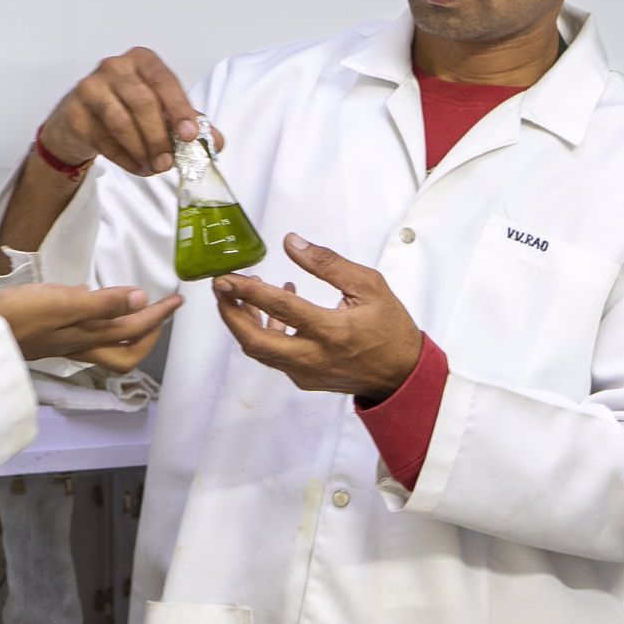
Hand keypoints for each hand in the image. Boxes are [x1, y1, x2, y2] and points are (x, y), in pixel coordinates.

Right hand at [0, 282, 182, 372]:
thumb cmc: (20, 316)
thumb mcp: (65, 304)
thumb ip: (103, 304)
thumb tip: (141, 300)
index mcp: (89, 338)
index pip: (134, 328)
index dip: (159, 315)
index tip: (176, 300)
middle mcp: (81, 345)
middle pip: (125, 352)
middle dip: (147, 335)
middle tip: (159, 313)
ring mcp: (65, 342)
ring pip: (106, 343)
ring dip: (126, 329)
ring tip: (134, 308)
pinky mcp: (50, 334)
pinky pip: (85, 331)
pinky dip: (99, 319)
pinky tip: (91, 301)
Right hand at [39, 47, 223, 178]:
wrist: (79, 120)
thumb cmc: (126, 108)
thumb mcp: (159, 109)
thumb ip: (188, 121)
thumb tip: (216, 142)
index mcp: (141, 60)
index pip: (164, 80)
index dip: (179, 108)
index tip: (190, 135)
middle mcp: (114, 67)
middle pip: (142, 103)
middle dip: (159, 137)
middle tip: (169, 162)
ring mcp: (90, 88)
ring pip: (121, 122)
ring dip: (142, 150)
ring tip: (154, 167)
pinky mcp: (74, 112)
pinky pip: (103, 140)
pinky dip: (124, 158)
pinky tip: (137, 167)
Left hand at [212, 232, 421, 400]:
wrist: (402, 375)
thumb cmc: (390, 329)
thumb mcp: (369, 286)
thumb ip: (328, 263)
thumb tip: (292, 244)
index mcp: (332, 331)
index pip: (280, 308)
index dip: (247, 291)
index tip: (226, 277)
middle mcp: (313, 357)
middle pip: (255, 341)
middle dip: (230, 314)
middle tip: (221, 289)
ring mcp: (306, 372)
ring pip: (259, 350)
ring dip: (244, 323)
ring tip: (242, 294)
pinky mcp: (304, 379)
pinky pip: (273, 356)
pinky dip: (264, 334)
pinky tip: (272, 312)